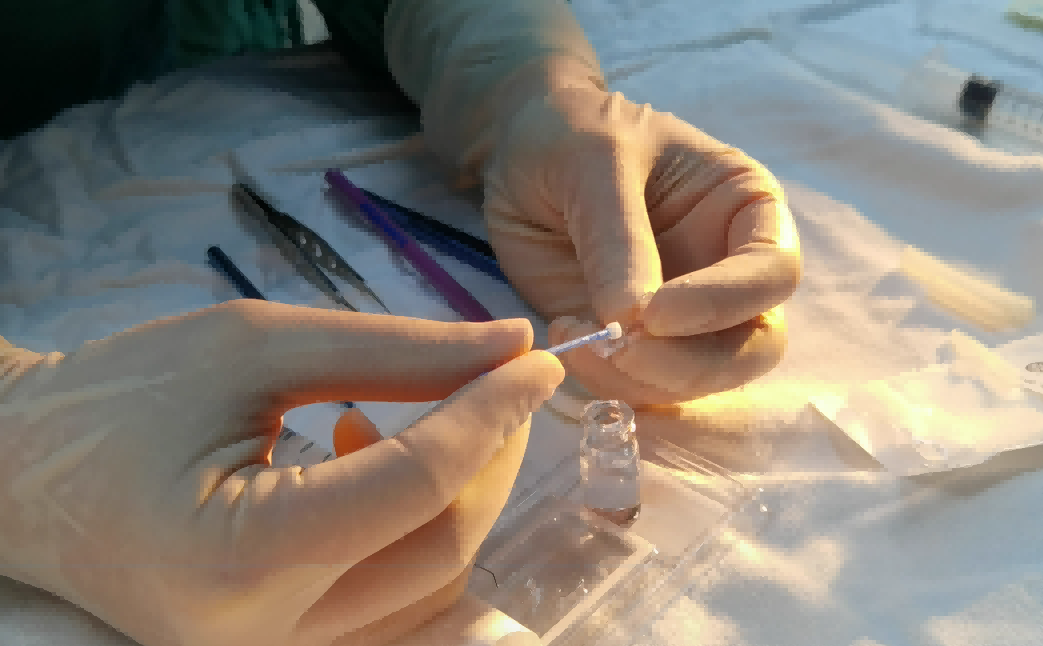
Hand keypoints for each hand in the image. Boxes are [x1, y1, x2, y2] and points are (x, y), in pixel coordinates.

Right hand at [0, 300, 563, 645]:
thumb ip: (393, 350)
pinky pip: (396, 593)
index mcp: (238, 556)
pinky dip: (416, 523)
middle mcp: (262, 635)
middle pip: (442, 543)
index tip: (538, 356)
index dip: (492, 411)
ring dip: (459, 489)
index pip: (416, 484)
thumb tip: (508, 343)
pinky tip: (369, 457)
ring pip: (431, 578)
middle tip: (498, 374)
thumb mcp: (253, 345)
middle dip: (491, 451)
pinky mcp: (282, 645)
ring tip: (411, 413)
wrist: (24, 472)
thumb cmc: (119, 396)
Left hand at [483, 82, 800, 405]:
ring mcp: (685, 317)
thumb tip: (634, 321)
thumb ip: (618, 237)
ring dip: (641, 380)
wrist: (519, 151)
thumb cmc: (571, 133)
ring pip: (699, 380)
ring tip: (577, 338)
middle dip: (691, 363)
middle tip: (622, 350)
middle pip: (753, 346)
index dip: (725, 302)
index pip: (773, 271)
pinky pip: (642, 387)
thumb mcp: (594, 162)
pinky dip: (607, 383)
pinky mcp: (635, 343)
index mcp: (744, 210)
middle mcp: (728, 271)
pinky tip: (566, 340)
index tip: (657, 313)